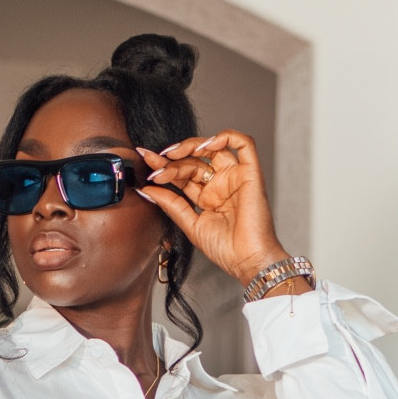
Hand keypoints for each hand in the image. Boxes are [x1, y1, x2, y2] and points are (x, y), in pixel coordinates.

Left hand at [137, 131, 299, 291]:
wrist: (247, 262)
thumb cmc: (226, 250)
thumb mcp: (191, 225)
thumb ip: (171, 205)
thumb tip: (147, 189)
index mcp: (207, 196)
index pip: (183, 174)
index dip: (165, 167)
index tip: (147, 164)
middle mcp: (220, 184)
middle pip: (194, 161)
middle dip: (172, 162)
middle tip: (156, 168)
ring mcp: (235, 177)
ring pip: (213, 148)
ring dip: (191, 146)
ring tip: (173, 154)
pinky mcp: (250, 173)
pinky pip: (243, 143)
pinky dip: (225, 137)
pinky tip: (204, 147)